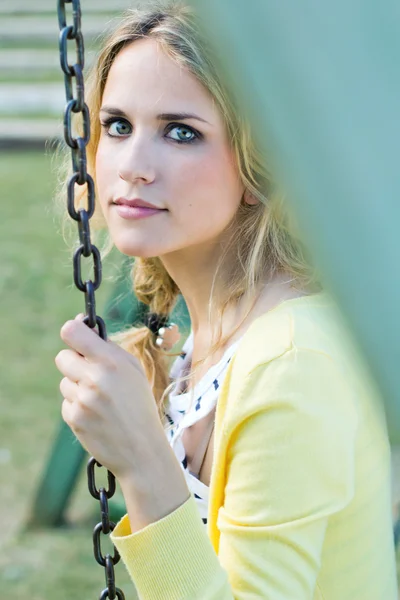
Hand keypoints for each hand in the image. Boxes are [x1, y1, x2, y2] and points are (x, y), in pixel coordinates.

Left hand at [55, 315, 163, 481]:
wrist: (143, 449)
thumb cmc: (139, 404)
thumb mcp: (133, 370)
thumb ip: (108, 349)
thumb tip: (81, 326)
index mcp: (111, 361)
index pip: (72, 332)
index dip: (72, 331)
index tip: (77, 336)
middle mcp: (95, 378)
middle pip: (62, 357)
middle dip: (74, 363)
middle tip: (92, 374)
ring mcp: (83, 399)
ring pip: (64, 382)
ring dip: (77, 388)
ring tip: (101, 401)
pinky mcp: (74, 418)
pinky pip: (66, 402)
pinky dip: (78, 407)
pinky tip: (96, 416)